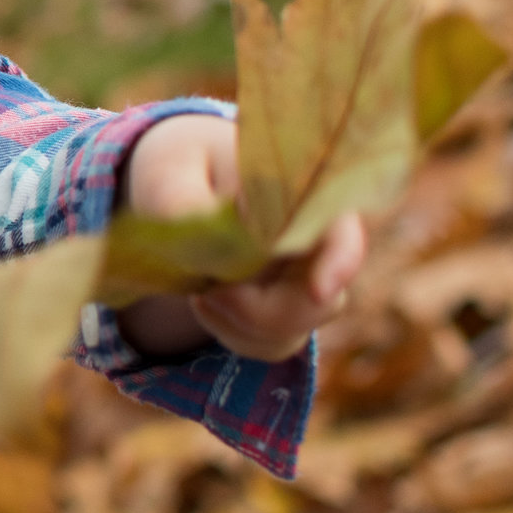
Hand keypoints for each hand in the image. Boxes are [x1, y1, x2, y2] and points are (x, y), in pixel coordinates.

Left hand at [115, 112, 366, 362]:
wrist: (180, 189)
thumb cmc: (185, 167)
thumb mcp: (170, 168)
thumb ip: (179, 198)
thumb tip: (204, 239)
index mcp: (304, 197)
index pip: (342, 234)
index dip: (340, 264)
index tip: (319, 290)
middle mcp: (318, 246)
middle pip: (317, 303)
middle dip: (257, 309)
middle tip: (207, 292)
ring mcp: (306, 284)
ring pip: (291, 331)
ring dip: (236, 321)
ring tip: (199, 284)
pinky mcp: (285, 314)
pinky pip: (268, 345)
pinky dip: (230, 333)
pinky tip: (206, 299)